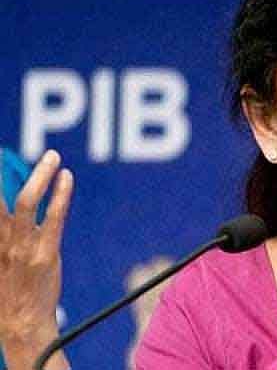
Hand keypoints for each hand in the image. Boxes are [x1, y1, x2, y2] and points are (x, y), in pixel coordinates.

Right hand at [0, 150, 72, 368]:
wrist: (22, 324)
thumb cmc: (8, 291)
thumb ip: (1, 234)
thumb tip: (5, 212)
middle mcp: (0, 241)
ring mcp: (22, 246)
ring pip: (25, 201)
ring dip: (40, 175)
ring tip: (52, 156)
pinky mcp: (45, 253)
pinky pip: (53, 217)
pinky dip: (60, 194)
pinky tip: (66, 177)